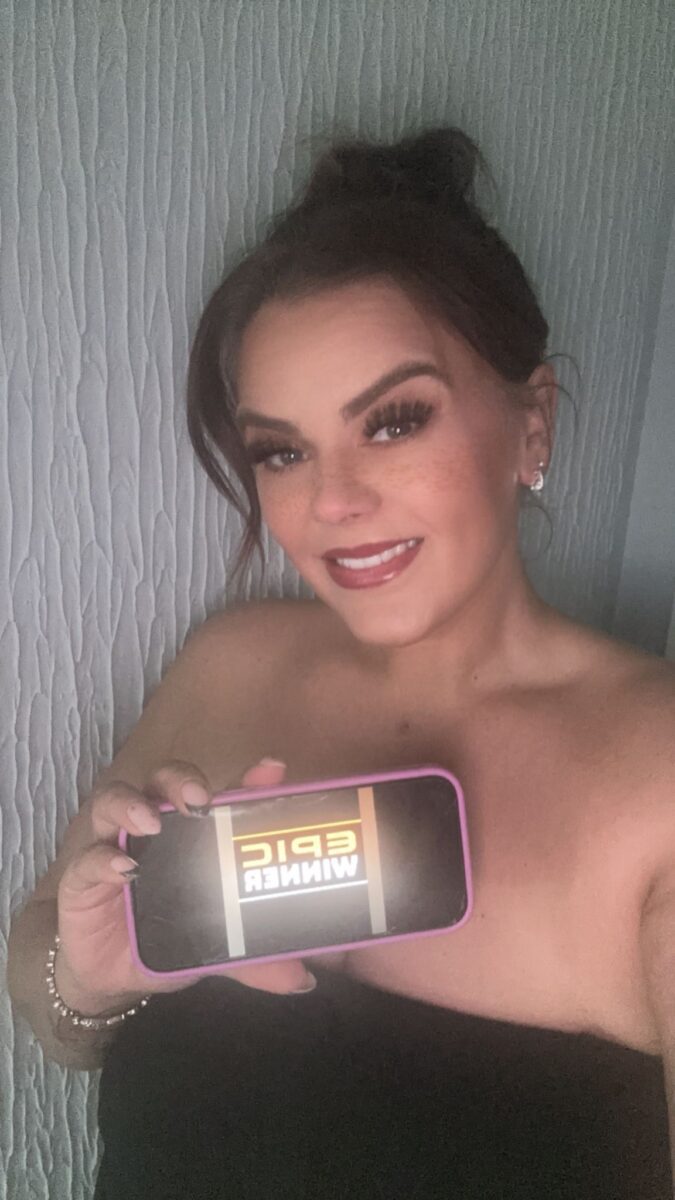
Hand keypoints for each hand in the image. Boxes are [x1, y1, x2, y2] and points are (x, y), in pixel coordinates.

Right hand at [55, 757, 316, 1014]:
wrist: (115, 979)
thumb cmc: (168, 939)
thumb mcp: (218, 949)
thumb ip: (255, 960)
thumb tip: (300, 978)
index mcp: (191, 833)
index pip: (218, 795)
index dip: (245, 779)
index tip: (271, 771)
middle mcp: (153, 828)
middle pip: (161, 781)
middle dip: (180, 779)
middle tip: (199, 798)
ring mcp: (113, 847)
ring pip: (114, 802)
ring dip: (132, 806)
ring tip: (153, 822)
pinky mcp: (81, 879)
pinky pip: (87, 860)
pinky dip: (104, 859)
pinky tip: (124, 870)